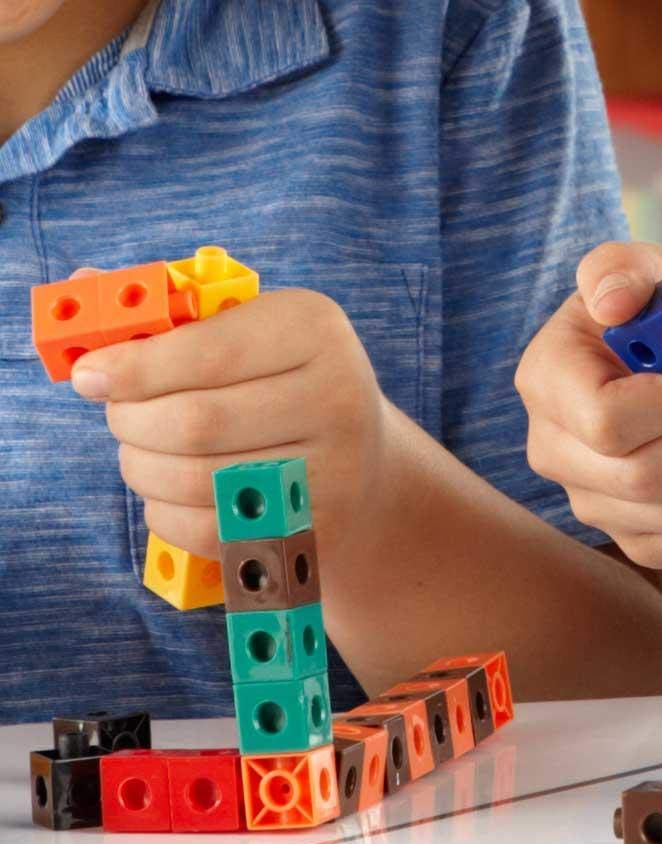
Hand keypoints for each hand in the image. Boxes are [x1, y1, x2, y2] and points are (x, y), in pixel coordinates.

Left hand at [70, 287, 385, 557]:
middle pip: (194, 423)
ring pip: (196, 481)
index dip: (133, 368)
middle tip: (118, 416)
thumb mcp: (247, 328)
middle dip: (131, 422)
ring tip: (141, 453)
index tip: (87, 376)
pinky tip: (171, 493)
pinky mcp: (318, 529)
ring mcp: (335, 470)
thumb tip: (83, 283)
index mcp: (314, 328)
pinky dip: (168, 514)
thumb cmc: (282, 383)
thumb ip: (170, 312)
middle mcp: (338, 396)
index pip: (206, 352)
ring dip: (142, 470)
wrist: (366, 462)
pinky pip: (211, 531)